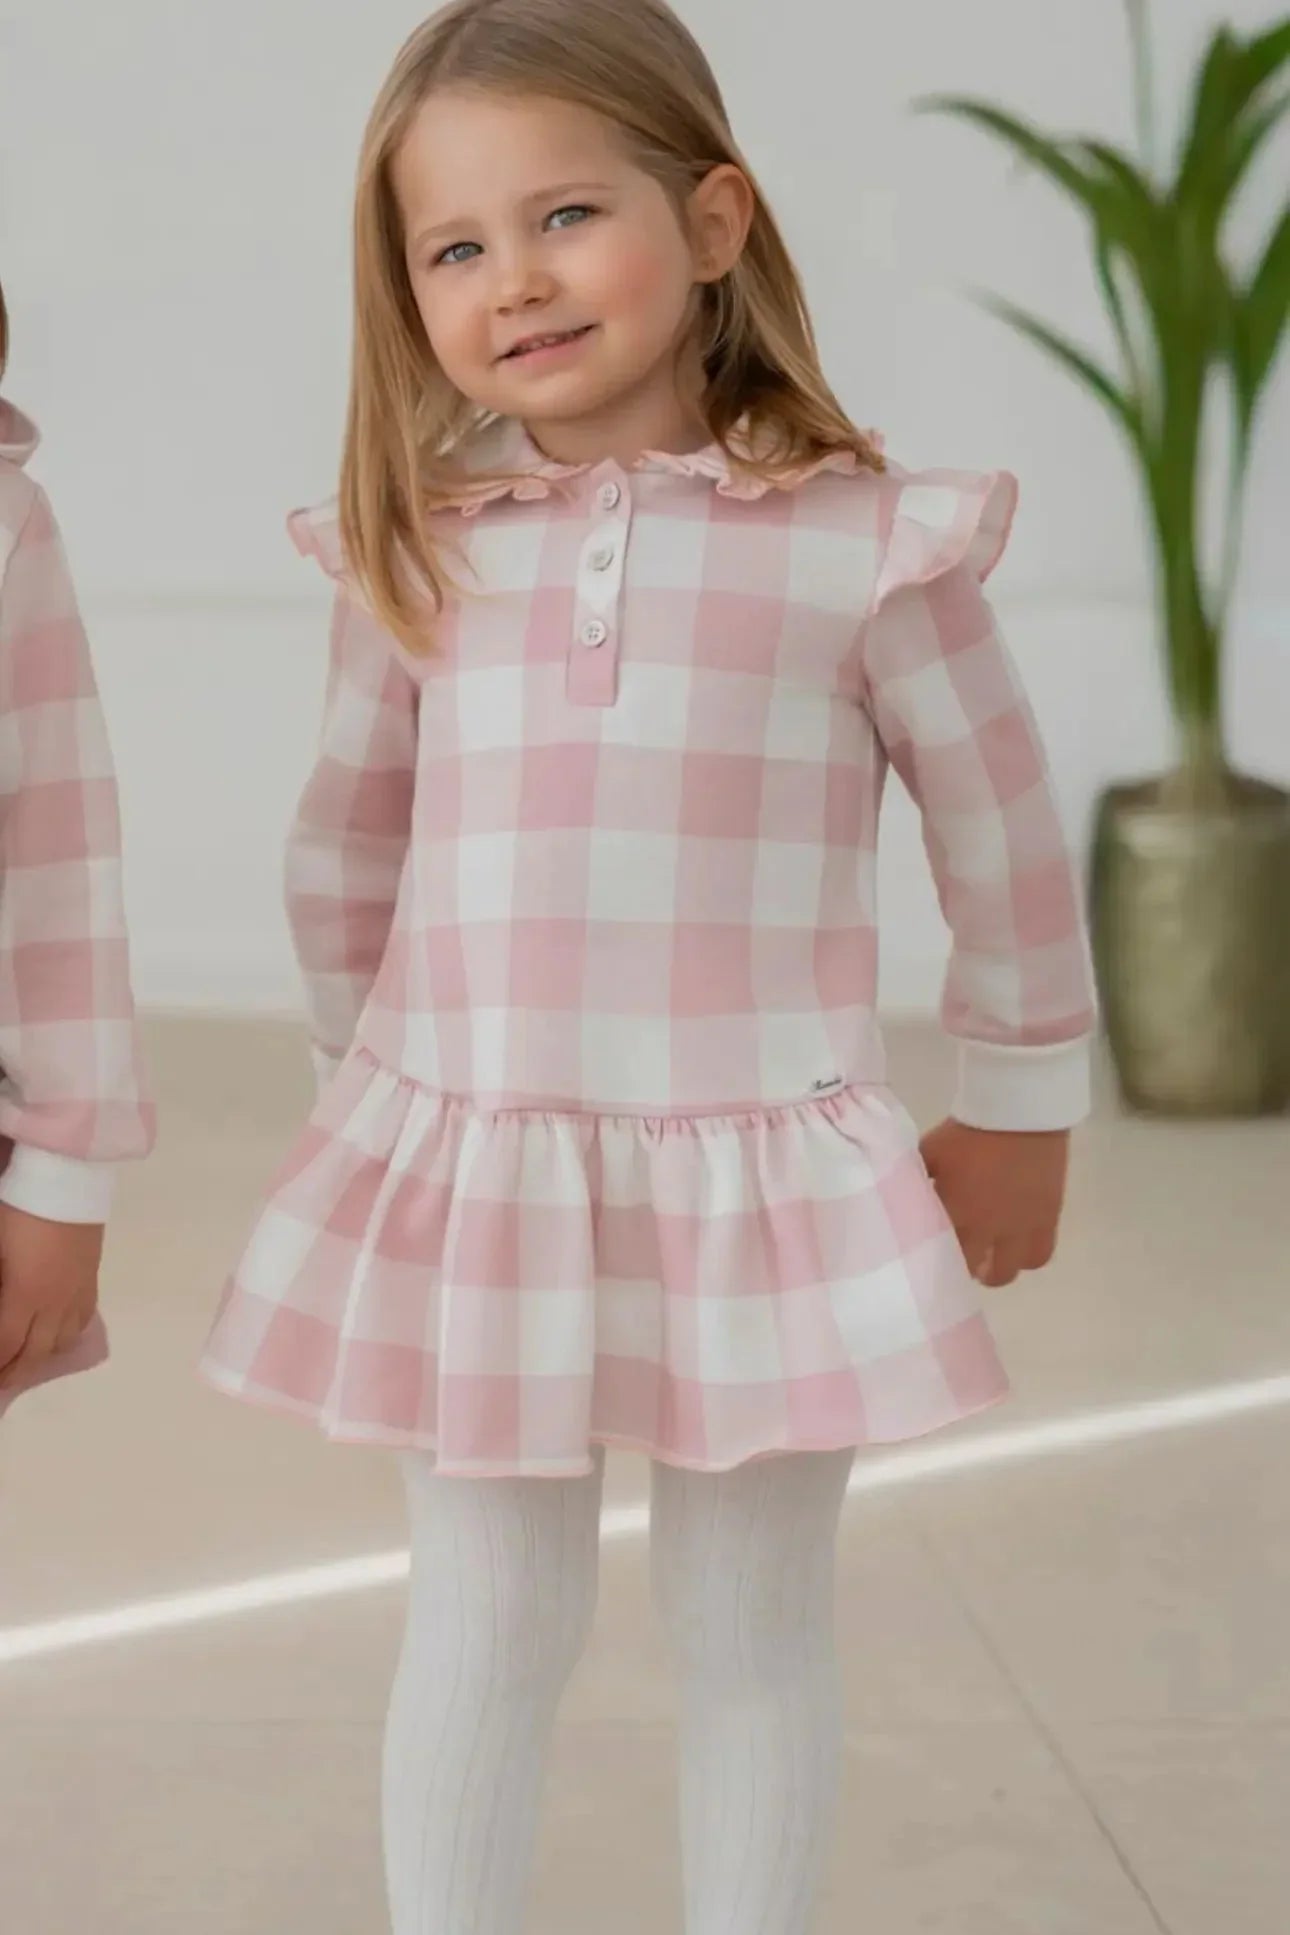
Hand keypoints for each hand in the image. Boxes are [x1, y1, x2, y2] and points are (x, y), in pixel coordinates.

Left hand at [0, 1205, 103, 1387]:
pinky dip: (65, 1336)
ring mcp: (77, 1291)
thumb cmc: (19, 1209)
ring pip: (62, 1341)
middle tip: (0, 1380)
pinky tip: (55, 1334)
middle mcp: (55, 1302)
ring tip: (24, 1361)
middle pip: (36, 1352)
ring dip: (40, 1357)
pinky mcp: (91, 1279)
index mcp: (25, 1295)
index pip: (7, 1345)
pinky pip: (81, 1320)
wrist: (67, 1179)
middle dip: (14, 1372)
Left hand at [919, 1119, 1069, 1287]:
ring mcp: (1025, 1225)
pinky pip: (1043, 1251)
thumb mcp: (930, 1153)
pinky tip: (1020, 1241)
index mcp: (960, 1214)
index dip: (943, 1262)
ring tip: (997, 1254)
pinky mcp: (1050, 1215)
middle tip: (970, 1258)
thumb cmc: (967, 1131)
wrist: (1017, 1110)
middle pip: (987, 1273)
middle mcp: (994, 1229)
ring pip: (1018, 1268)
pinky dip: (1029, 1252)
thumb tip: (908, 1194)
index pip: (949, 1258)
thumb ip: (918, 1179)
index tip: (937, 1256)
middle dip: (976, 1271)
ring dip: (1005, 1265)